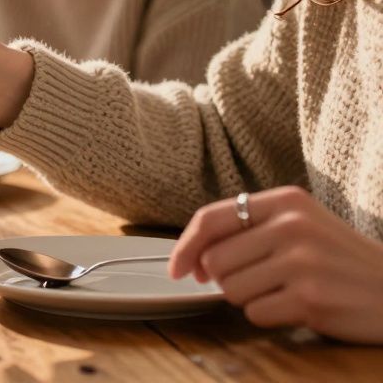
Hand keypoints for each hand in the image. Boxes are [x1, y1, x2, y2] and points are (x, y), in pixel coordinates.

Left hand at [170, 186, 382, 342]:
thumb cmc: (340, 260)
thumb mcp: (302, 225)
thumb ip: (251, 229)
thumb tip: (193, 256)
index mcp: (287, 201)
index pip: (211, 218)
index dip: (186, 246)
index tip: (178, 269)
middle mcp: (292, 226)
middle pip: (215, 261)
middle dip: (227, 279)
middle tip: (263, 281)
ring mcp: (302, 262)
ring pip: (230, 289)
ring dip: (250, 298)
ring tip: (286, 291)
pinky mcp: (309, 298)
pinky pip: (255, 313)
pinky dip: (269, 316)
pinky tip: (298, 307)